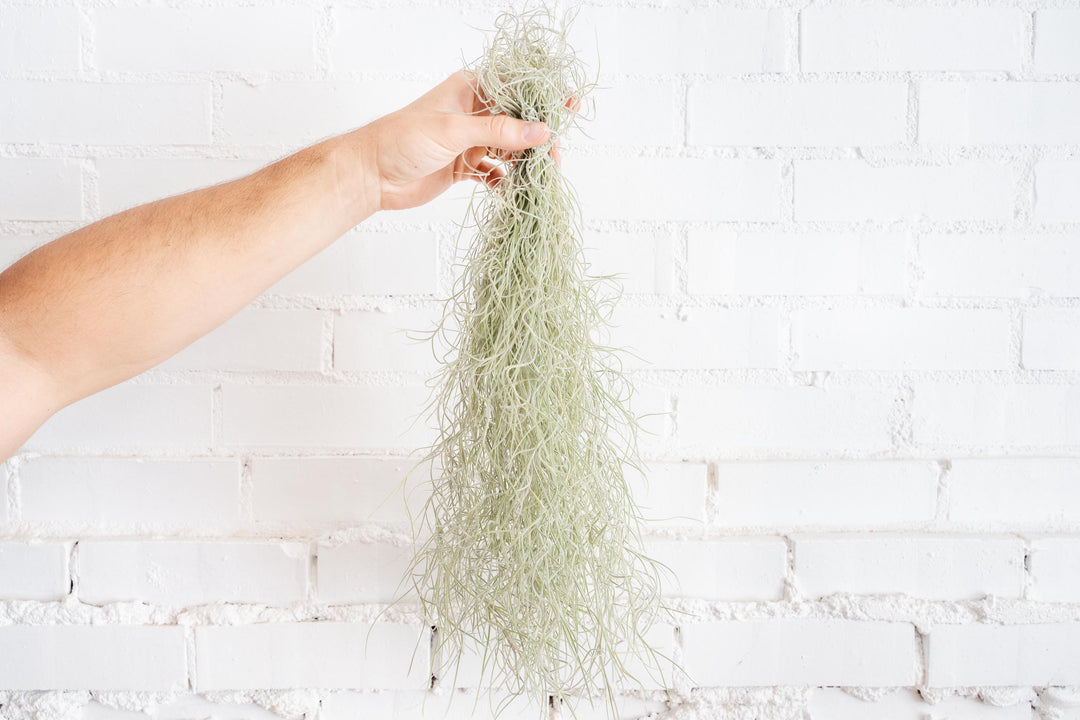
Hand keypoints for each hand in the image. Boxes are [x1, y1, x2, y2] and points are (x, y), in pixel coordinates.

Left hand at [358, 70, 552, 211]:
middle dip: (537, 137)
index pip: (514, 90)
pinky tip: (513, 189)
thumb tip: (542, 130)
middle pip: (516, 121)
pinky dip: (506, 180)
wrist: (371, 175)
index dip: (542, 99)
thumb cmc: (403, 140)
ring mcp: (469, 140)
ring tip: (541, 175)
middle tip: (554, 156)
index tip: (569, 107)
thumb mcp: (454, 131)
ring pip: (508, 148)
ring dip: (524, 161)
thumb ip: (499, 130)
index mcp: (469, 89)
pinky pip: (494, 171)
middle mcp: (472, 112)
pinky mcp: (464, 166)